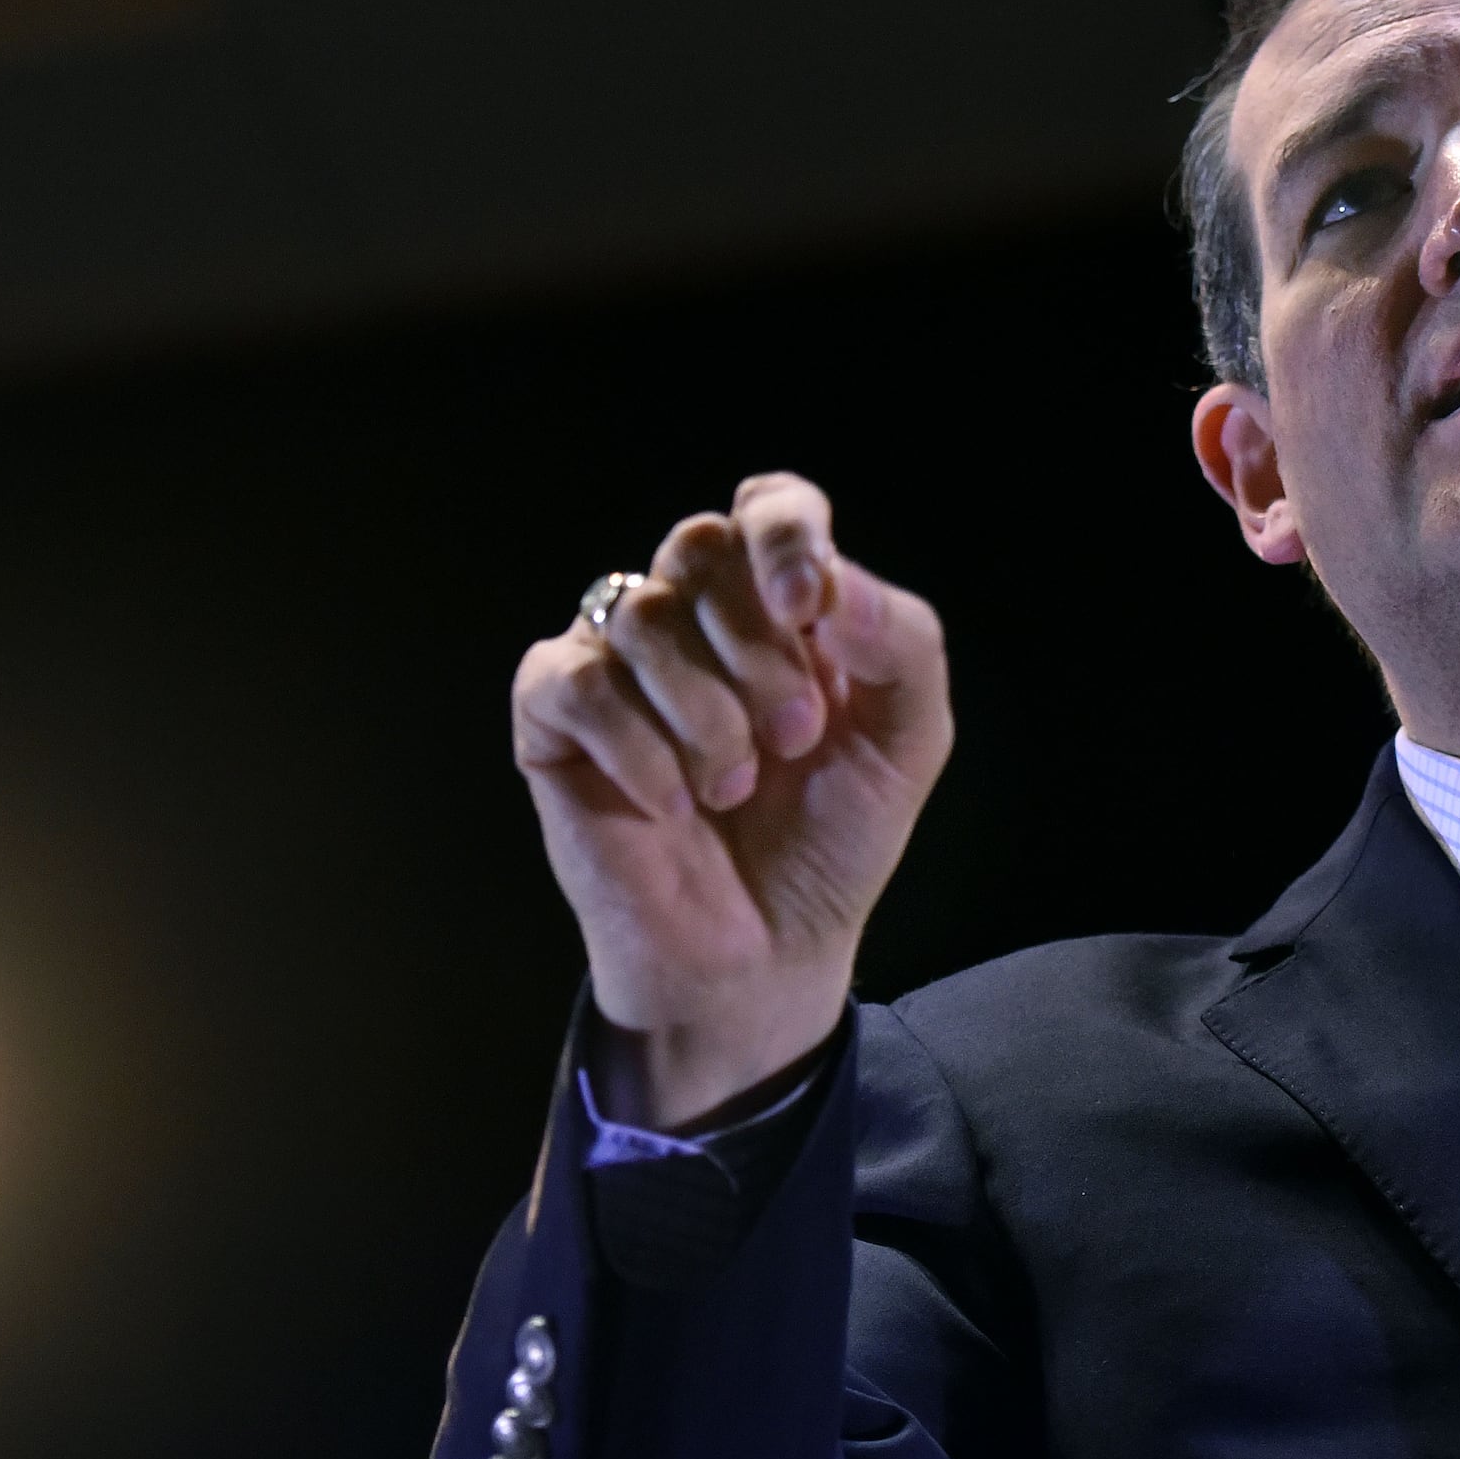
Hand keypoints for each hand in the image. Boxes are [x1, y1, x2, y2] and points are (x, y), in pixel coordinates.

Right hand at [510, 475, 950, 1126]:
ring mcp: (614, 660)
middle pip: (700, 547)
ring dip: (706, 713)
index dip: (786, 536)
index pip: (770, 504)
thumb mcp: (906, 741)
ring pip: (640, 614)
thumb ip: (901, 643)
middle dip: (757, 645)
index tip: (809, 610)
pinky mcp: (552, 717)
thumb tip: (830, 583)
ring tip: (734, 788)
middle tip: (794, 736)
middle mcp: (690, 615)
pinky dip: (636, 746)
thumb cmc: (830, 839)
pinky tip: (671, 804)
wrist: (764, 953)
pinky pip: (576, 678)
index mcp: (775, 603)